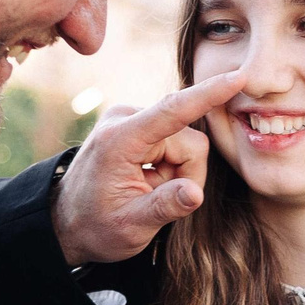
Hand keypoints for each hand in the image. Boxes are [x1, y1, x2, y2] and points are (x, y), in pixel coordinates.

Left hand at [51, 70, 243, 265]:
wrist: (67, 222)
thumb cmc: (96, 226)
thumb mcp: (130, 227)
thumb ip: (164, 207)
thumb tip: (196, 194)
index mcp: (120, 140)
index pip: (172, 112)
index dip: (208, 96)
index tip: (237, 77)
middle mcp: (124, 119)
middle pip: (191, 142)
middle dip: (186, 176)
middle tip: (157, 201)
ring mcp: (130, 118)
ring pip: (187, 143)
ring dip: (177, 173)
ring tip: (148, 191)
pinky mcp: (137, 123)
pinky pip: (176, 141)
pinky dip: (170, 167)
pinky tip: (147, 180)